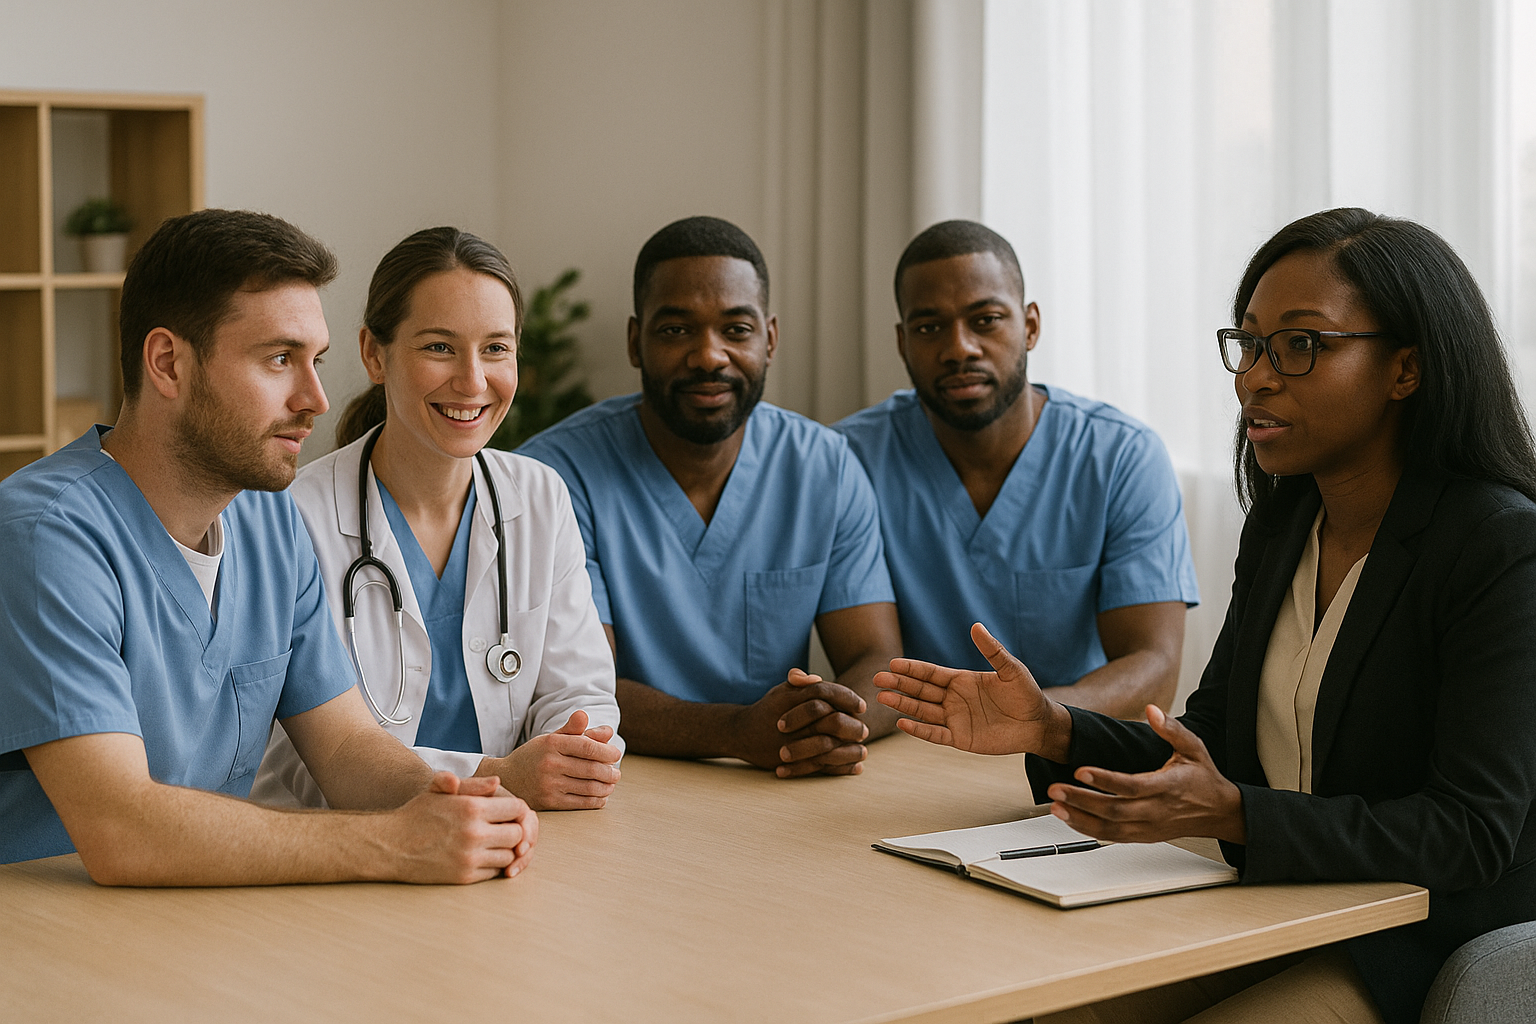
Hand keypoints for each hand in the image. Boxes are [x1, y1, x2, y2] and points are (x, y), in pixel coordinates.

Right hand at [385, 771, 538, 882]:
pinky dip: (491, 865)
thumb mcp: (440, 791)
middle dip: (512, 830)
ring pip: (509, 855)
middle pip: (517, 834)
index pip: (518, 809)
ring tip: (489, 843)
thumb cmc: (417, 814)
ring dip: (503, 849)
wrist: (390, 846)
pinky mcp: (464, 877)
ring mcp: (470, 857)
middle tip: (500, 829)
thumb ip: (472, 785)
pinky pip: (493, 872)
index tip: (506, 813)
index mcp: (472, 808)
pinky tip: (479, 856)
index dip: (515, 810)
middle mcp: (474, 833)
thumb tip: (496, 783)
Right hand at [482, 710, 622, 810]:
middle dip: (610, 772)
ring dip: (606, 787)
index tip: (616, 755)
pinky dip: (596, 800)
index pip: (587, 747)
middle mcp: (550, 763)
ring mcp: (549, 784)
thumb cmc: (535, 756)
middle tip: (616, 773)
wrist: (508, 779)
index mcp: (552, 743)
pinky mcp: (549, 802)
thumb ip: (578, 732)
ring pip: (589, 787)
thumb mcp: (552, 738)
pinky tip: (602, 796)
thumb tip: (608, 731)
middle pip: (591, 769)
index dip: (607, 752)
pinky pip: (580, 802)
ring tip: (611, 784)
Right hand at [731, 669, 868, 777]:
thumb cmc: (766, 710)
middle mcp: (793, 721)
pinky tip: (855, 766)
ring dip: (849, 749)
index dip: (847, 698)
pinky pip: (820, 766)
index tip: (861, 706)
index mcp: (792, 699)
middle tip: (864, 730)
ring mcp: (791, 743)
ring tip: (863, 749)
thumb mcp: (780, 691)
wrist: (741, 734)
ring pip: (828, 745)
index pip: (825, 692)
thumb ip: (800, 683)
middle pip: (831, 720)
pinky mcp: (790, 762)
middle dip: (852, 725)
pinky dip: (841, 767)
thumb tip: (818, 678)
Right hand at [875, 623, 1069, 758]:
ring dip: (903, 705)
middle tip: (877, 679)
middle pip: (921, 691)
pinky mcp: (960, 738)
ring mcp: (955, 719)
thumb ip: (993, 650)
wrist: (1038, 724)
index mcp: (961, 680)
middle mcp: (953, 699)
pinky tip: (903, 723)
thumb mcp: (1011, 669)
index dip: (912, 669)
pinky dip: (919, 730)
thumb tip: (976, 626)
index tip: (893, 664)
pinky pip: (935, 734)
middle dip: (899, 685)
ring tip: (882, 698)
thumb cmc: (1026, 694)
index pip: (931, 674)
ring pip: (923, 711)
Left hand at [1045, 705, 1245, 843]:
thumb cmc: (1204, 778)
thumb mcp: (1194, 747)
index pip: (1131, 786)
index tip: (1081, 771)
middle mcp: (1156, 810)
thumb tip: (1152, 709)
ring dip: (1080, 818)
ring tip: (1055, 806)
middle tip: (1055, 789)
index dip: (1105, 780)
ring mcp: (1148, 827)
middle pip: (1114, 809)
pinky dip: (1088, 830)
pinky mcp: (1143, 836)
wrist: (1220, 813)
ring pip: (1109, 828)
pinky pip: (1112, 837)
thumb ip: (1171, 729)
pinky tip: (1069, 818)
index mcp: (1168, 787)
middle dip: (1081, 800)